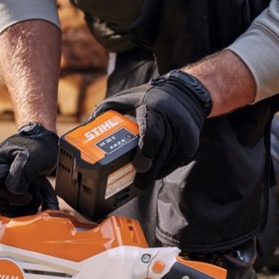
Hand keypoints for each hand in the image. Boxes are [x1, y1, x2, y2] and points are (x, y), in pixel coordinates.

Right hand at [0, 122, 58, 216]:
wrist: (45, 143)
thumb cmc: (38, 146)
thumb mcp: (33, 156)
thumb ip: (22, 171)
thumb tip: (14, 190)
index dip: (10, 196)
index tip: (28, 195)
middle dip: (18, 203)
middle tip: (35, 195)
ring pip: (4, 206)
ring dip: (22, 208)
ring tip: (37, 196)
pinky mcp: (6, 189)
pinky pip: (10, 206)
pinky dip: (23, 208)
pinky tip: (35, 200)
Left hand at [91, 70, 211, 189]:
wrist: (186, 93)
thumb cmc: (151, 96)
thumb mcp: (127, 97)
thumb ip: (107, 108)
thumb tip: (87, 126)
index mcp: (153, 108)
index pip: (152, 134)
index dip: (145, 153)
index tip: (138, 166)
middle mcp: (172, 120)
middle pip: (160, 152)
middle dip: (148, 172)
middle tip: (137, 185)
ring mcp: (184, 132)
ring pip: (168, 159)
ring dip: (156, 172)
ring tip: (143, 183)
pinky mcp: (191, 142)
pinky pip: (177, 160)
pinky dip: (166, 169)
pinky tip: (156, 173)